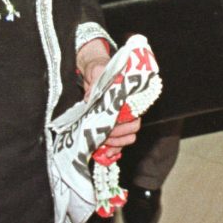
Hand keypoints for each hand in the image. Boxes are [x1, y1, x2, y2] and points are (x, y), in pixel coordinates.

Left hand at [79, 41, 141, 159]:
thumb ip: (95, 81)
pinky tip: (106, 152)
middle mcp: (127, 108)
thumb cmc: (98, 70)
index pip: (133, 113)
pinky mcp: (114, 125)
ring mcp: (122, 118)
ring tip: (104, 145)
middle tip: (104, 136)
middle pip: (133, 127)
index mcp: (127, 95)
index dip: (124, 123)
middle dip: (119, 135)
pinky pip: (121, 141)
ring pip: (129, 137)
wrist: (93, 72)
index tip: (111, 127)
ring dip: (117, 144)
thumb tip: (89, 97)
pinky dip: (115, 149)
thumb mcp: (96, 71)